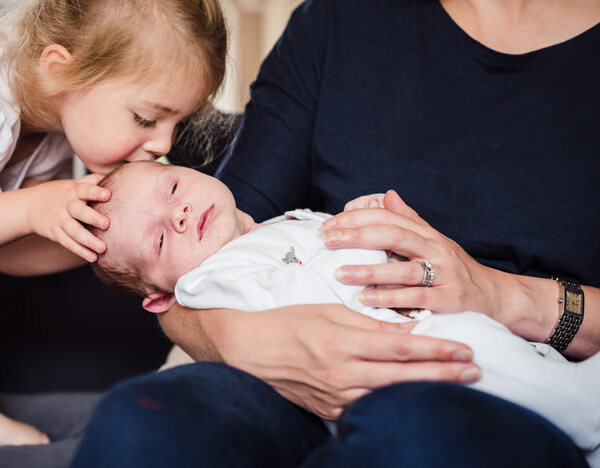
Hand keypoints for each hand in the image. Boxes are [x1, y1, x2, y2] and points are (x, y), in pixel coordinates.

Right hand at [24, 175, 109, 261]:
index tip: (108, 194)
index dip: (96, 192)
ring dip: (88, 240)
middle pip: (79, 211)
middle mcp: (66, 205)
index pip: (85, 189)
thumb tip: (108, 175)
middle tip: (106, 224)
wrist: (28, 207)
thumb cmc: (58, 194)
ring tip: (102, 248)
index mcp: (73, 191)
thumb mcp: (71, 184)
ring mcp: (60, 221)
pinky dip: (80, 251)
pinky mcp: (55, 234)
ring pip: (74, 231)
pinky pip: (68, 243)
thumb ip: (89, 181)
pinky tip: (92, 257)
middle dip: (92, 217)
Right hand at [209, 304, 479, 418]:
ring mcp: (335, 395)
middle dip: (443, 374)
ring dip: (424, 392)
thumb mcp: (327, 311)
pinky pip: (365, 409)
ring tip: (456, 386)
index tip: (464, 348)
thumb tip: (406, 331)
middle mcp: (341, 372)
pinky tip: (413, 402)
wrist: (246, 349)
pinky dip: (391, 404)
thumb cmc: (286, 322)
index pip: (400, 347)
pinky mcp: (327, 410)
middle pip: (403, 376)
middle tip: (475, 371)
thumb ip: (368, 322)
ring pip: (389, 397)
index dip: (436, 350)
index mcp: (342, 342)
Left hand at [322, 190, 503, 317]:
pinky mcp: (449, 300)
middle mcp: (436, 250)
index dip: (357, 219)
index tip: (329, 226)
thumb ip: (409, 220)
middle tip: (328, 241)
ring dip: (369, 271)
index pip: (388, 218)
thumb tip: (388, 195)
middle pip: (393, 236)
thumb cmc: (454, 269)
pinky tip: (366, 299)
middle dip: (357, 237)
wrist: (494, 297)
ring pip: (403, 269)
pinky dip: (390, 298)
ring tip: (340, 273)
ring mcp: (444, 275)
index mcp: (427, 234)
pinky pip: (416, 298)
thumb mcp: (433, 241)